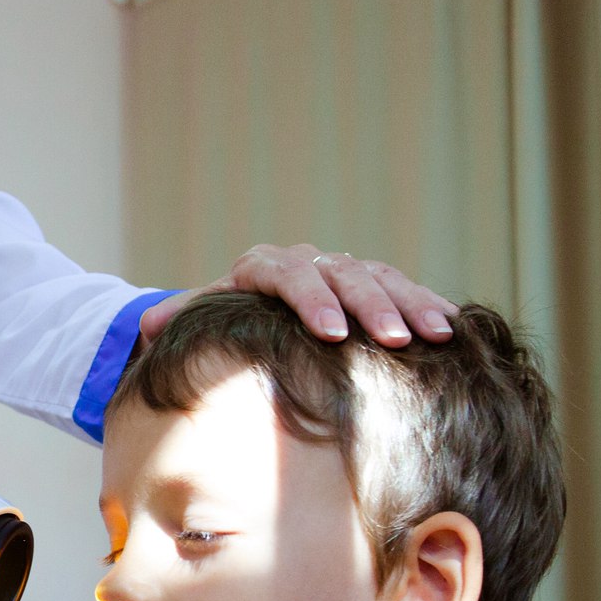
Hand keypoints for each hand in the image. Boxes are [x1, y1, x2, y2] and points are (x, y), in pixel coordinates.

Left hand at [139, 244, 457, 346]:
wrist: (250, 300)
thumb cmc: (225, 318)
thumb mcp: (204, 316)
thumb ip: (183, 318)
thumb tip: (148, 326)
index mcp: (264, 267)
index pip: (289, 277)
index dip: (312, 302)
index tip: (332, 334)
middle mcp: (309, 261)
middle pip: (344, 275)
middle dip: (370, 307)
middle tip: (393, 340)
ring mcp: (344, 269)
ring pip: (381, 277)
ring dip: (410, 305)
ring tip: (435, 335)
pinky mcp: (373, 283)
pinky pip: (405, 287)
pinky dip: (428, 304)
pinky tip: (452, 327)